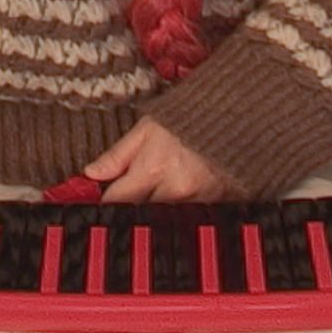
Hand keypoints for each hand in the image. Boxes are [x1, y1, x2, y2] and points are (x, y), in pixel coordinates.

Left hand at [83, 118, 226, 203]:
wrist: (239, 116)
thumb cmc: (191, 117)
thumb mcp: (147, 128)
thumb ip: (118, 155)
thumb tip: (92, 173)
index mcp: (153, 169)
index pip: (116, 199)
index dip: (104, 199)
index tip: (99, 197)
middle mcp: (174, 189)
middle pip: (138, 211)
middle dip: (130, 204)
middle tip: (130, 191)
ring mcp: (196, 200)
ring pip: (162, 216)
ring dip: (154, 206)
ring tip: (158, 187)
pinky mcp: (215, 205)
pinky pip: (187, 215)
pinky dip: (178, 209)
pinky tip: (179, 192)